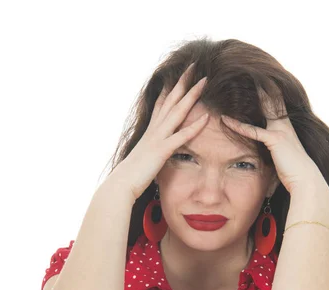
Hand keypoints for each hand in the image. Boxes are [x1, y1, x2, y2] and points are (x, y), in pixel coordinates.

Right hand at [106, 62, 209, 199]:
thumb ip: (152, 150)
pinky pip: (181, 136)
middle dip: (182, 82)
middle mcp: (154, 130)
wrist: (122, 184)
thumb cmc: (132, 175)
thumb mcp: (144, 157)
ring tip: (204, 81)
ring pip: (177, 111)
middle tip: (194, 66)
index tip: (179, 75)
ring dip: (191, 95)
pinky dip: (194, 127)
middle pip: (170, 100)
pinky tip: (206, 117)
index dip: (170, 88)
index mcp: (150, 131)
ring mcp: (158, 138)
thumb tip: (155, 151)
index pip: (161, 104)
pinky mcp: (162, 150)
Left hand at [220, 85, 325, 194]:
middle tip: (246, 71)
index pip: (277, 102)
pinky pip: (253, 131)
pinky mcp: (275, 140)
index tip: (258, 78)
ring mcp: (280, 130)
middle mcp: (285, 124)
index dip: (268, 90)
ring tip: (232, 86)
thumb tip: (268, 150)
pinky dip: (238, 126)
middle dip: (260, 84)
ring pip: (262, 108)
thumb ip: (276, 148)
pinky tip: (226, 121)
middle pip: (271, 98)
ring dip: (247, 97)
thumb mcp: (285, 156)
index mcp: (287, 126)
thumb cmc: (294, 172)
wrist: (305, 179)